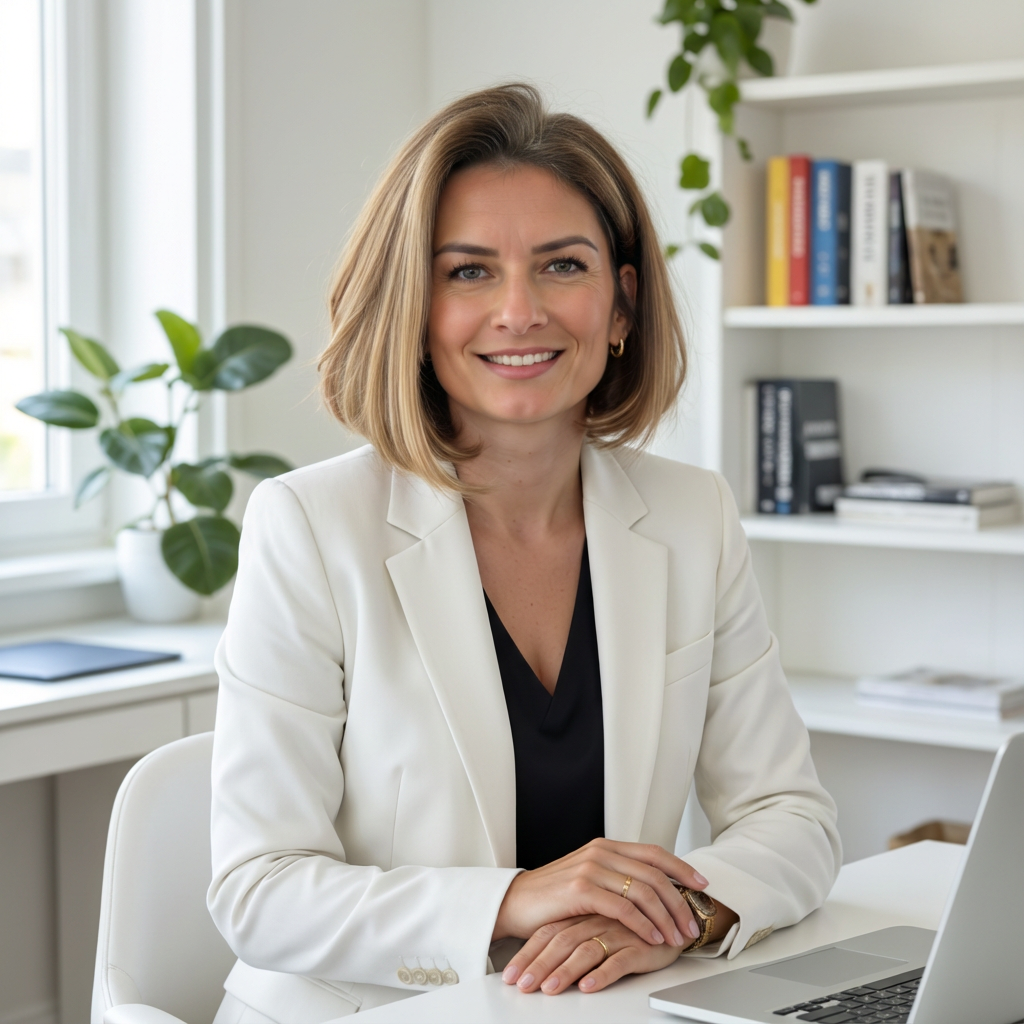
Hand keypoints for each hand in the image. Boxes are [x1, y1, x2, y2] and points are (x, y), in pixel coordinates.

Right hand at [492, 838, 709, 948]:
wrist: (515, 903)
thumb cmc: (553, 898)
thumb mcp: (589, 881)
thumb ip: (616, 879)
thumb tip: (654, 894)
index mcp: (605, 847)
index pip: (654, 853)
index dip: (681, 868)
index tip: (703, 885)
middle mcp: (601, 852)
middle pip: (655, 873)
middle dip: (680, 901)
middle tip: (693, 924)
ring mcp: (591, 868)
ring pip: (643, 891)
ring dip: (666, 918)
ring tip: (677, 938)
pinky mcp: (581, 889)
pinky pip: (624, 908)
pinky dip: (644, 925)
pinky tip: (653, 938)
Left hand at [502, 914, 683, 994]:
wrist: (674, 914)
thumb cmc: (632, 922)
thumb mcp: (597, 925)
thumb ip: (574, 934)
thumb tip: (542, 960)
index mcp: (583, 912)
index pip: (548, 932)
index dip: (528, 953)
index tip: (511, 976)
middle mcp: (597, 918)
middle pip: (561, 941)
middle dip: (538, 965)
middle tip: (523, 986)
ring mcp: (618, 929)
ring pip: (586, 950)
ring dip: (565, 972)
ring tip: (549, 989)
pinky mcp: (640, 943)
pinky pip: (619, 959)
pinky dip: (602, 974)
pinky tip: (588, 986)